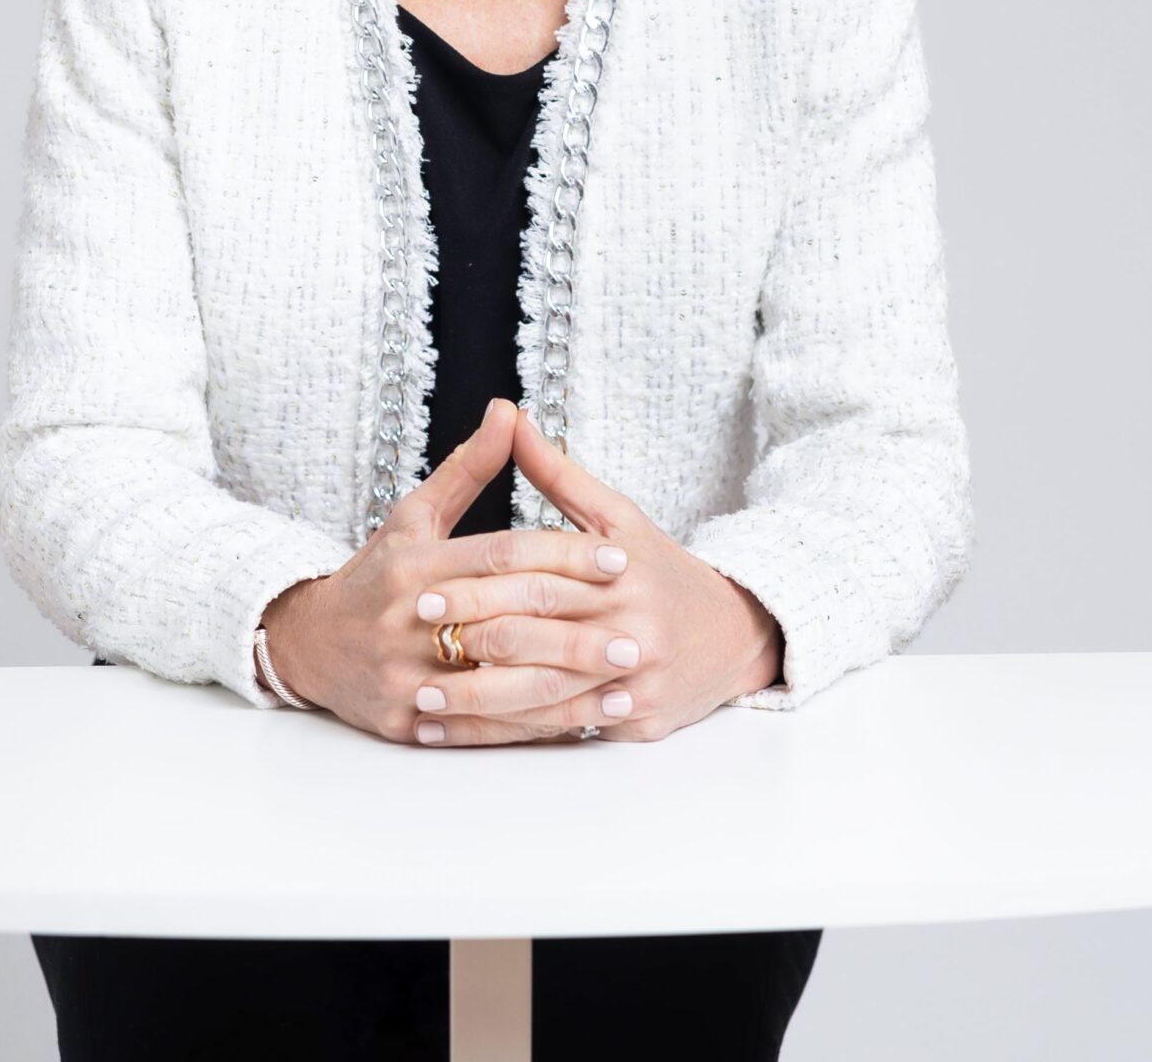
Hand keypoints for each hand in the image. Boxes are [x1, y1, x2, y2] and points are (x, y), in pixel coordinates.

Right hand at [259, 400, 638, 744]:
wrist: (307, 643)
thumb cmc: (376, 574)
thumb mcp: (414, 516)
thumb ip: (467, 469)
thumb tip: (508, 410)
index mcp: (415, 565)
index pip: (502, 556)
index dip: (564, 555)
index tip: (619, 558)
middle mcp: (406, 620)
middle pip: (506, 624)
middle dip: (577, 632)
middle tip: (638, 632)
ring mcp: (403, 676)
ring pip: (499, 685)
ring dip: (568, 689)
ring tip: (625, 680)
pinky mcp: (403, 721)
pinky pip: (480, 728)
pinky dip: (535, 726)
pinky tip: (584, 722)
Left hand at [404, 401, 784, 745]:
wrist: (736, 635)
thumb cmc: (662, 571)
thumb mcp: (618, 516)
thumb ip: (558, 474)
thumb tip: (508, 416)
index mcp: (620, 570)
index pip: (538, 575)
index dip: (478, 584)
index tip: (425, 590)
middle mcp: (629, 626)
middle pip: (537, 634)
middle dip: (471, 639)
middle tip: (415, 642)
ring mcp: (635, 679)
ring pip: (544, 692)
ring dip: (479, 701)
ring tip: (424, 698)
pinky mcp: (636, 720)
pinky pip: (562, 730)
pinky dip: (507, 735)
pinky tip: (460, 733)